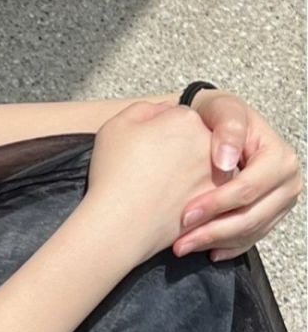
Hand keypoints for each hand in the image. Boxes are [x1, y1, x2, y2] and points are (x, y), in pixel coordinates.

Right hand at [84, 100, 220, 267]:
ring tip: (158, 188)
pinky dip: (190, 198)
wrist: (122, 222)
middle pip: (193, 140)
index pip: (176, 117)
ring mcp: (216, 176)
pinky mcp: (216, 204)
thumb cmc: (116, 172)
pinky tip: (168, 205)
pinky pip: (205, 194)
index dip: (156, 131)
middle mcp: (209, 144)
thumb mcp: (116, 125)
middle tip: (150, 167)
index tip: (143, 146)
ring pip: (202, 167)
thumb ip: (144, 109)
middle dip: (177, 150)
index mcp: (187, 119)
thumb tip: (162, 111)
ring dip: (186, 174)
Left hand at [171, 90, 303, 260]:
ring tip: (182, 247)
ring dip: (216, 242)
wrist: (219, 123)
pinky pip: (252, 237)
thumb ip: (227, 128)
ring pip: (251, 231)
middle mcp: (287, 182)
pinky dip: (228, 246)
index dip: (217, 203)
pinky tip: (206, 250)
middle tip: (180, 241)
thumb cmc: (219, 115)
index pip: (249, 189)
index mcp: (279, 158)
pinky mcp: (271, 214)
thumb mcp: (223, 110)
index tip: (186, 214)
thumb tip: (226, 161)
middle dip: (214, 231)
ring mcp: (281, 201)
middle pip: (252, 216)